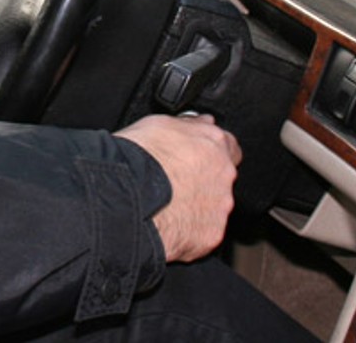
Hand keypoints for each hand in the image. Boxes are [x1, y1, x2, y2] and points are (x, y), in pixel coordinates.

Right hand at [114, 114, 240, 262]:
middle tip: (174, 182)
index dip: (211, 151)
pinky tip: (168, 223)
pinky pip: (203, 232)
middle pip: (221, 178)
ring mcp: (220, 206)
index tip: (197, 156)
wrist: (128, 197)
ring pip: (214, 207)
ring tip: (167, 205)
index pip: (228, 145)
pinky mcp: (211, 234)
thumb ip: (189, 125)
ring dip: (196, 206)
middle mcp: (224, 174)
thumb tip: (201, 122)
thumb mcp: (160, 123)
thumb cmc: (139, 158)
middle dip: (202, 180)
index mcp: (214, 143)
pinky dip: (189, 230)